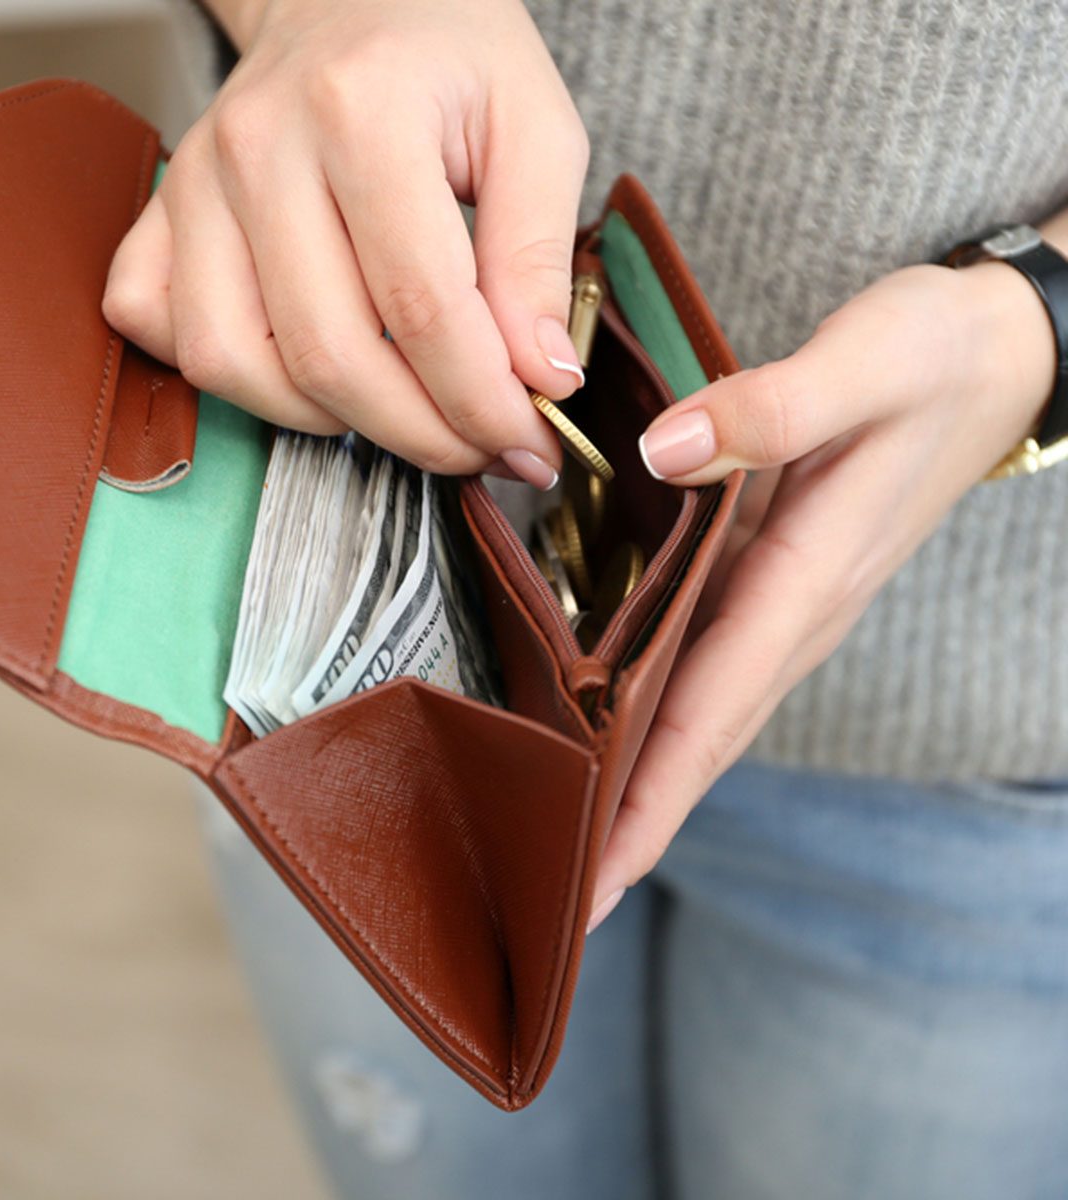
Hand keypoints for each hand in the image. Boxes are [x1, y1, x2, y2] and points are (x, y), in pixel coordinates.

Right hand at [103, 0, 590, 488]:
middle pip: (331, 357)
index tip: (527, 438)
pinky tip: (302, 368)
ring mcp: (195, 186)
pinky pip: (166, 333)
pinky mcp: (162, 217)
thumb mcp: (535, 128)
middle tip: (479, 445)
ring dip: (331, 422)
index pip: (423, 310)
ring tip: (402, 408)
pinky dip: (235, 378)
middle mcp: (258, 149)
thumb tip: (542, 380)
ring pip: (239, 366)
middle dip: (421, 433)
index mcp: (361, 112)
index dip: (481, 401)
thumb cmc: (444, 53)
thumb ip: (540, 257)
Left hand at [587, 255, 1058, 932]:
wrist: (995, 355)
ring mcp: (789, 602)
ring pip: (704, 713)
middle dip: (633, 822)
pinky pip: (707, 665)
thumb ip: (770, 409)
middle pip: (702, 740)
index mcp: (810, 578)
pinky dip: (658, 712)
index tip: (594, 878)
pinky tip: (611, 726)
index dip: (650, 800)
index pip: (712, 712)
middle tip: (558, 894)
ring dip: (640, 781)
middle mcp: (797, 612)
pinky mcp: (778, 578)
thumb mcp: (866, 363)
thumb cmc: (933, 357)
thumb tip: (664, 455)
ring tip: (568, 834)